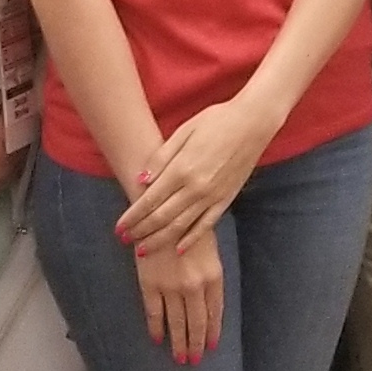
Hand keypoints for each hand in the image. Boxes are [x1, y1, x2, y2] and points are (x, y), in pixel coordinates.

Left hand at [118, 94, 273, 252]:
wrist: (253, 122)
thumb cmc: (216, 120)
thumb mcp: (184, 131)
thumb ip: (161, 157)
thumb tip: (140, 180)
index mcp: (181, 168)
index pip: (149, 200)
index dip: (132, 217)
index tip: (118, 227)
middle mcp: (196, 187)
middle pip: (161, 218)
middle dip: (140, 232)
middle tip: (125, 240)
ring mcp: (212, 196)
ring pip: (180, 226)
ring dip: (159, 240)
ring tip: (143, 250)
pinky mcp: (226, 199)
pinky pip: (206, 225)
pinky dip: (191, 239)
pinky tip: (178, 249)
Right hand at [134, 229, 223, 364]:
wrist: (161, 210)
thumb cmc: (188, 226)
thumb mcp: (210, 249)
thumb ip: (210, 276)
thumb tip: (209, 304)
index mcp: (213, 275)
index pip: (215, 312)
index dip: (213, 331)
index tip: (211, 346)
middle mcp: (194, 285)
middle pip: (197, 322)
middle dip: (196, 344)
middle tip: (194, 360)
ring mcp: (171, 287)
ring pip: (176, 322)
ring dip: (178, 343)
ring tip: (180, 358)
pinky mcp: (150, 284)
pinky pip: (154, 313)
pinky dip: (156, 328)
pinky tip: (158, 339)